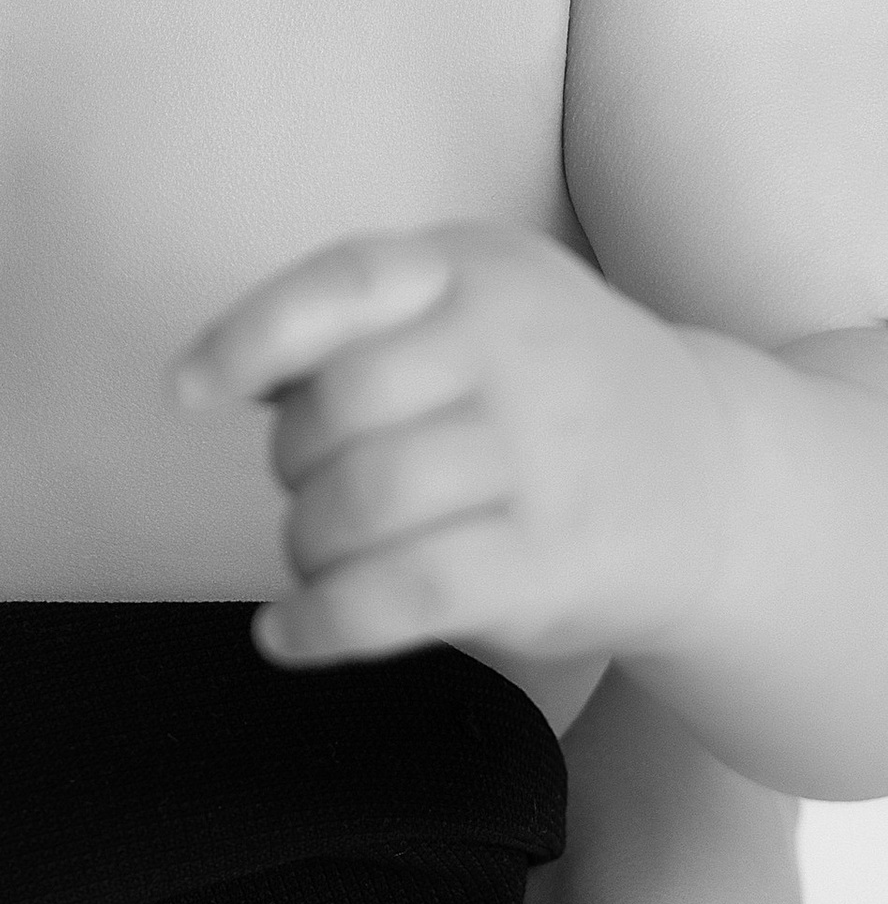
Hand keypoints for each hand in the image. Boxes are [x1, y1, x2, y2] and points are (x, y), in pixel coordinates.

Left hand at [175, 225, 741, 672]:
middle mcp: (510, 351)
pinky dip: (323, 621)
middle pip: (335, 407)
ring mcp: (537, 457)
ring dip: (303, 541)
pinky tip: (285, 635)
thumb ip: (365, 318)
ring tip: (314, 552)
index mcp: (474, 269)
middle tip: (307, 486)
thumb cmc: (554, 384)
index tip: (184, 392)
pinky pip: (403, 594)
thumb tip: (228, 372)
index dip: (249, 336)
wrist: (719, 480)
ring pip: (360, 502)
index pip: (343, 283)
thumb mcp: (482, 298)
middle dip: (290, 460)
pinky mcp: (549, 562)